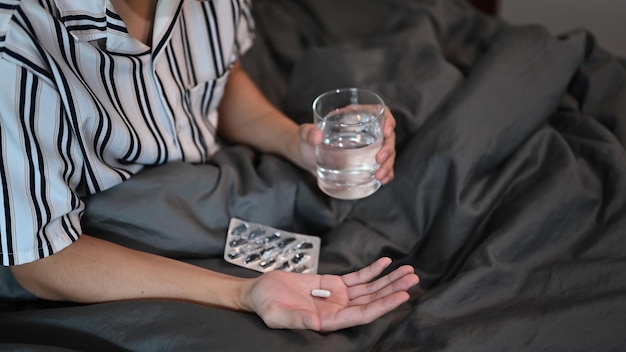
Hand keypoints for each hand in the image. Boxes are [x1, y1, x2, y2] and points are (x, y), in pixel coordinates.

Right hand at [242, 257, 418, 330]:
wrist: (259, 292)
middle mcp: (338, 310)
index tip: (402, 296)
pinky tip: (386, 263)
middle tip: (413, 278)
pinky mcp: (333, 284)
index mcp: (329, 321)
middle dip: (393, 289)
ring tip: (408, 271)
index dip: (384, 305)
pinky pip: (357, 277)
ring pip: (369, 289)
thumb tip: (314, 322)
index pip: (363, 314)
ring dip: (388, 280)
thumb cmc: (266, 305)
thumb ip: (296, 320)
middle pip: (372, 300)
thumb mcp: (276, 315)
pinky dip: (372, 270)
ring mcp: (337, 297)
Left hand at [295, 109, 396, 184]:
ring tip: (380, 176)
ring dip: (388, 164)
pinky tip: (383, 181)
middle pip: (387, 136)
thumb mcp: (304, 134)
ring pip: (387, 153)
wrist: (305, 157)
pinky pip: (381, 167)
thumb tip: (316, 136)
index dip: (388, 120)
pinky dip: (386, 174)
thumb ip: (307, 132)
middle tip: (379, 159)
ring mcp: (368, 148)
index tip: (386, 131)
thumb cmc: (306, 140)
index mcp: (355, 117)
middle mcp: (366, 131)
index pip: (379, 112)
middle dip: (388, 148)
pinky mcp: (365, 163)